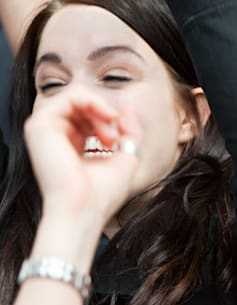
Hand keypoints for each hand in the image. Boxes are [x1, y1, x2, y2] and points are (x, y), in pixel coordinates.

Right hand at [23, 89, 140, 223]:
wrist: (83, 210)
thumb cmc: (102, 193)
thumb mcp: (126, 155)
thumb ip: (129, 129)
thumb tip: (125, 104)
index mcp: (71, 143)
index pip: (92, 115)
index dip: (112, 120)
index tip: (122, 140)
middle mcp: (56, 135)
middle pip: (85, 103)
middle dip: (107, 114)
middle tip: (115, 138)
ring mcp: (45, 129)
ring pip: (78, 96)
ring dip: (102, 110)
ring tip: (109, 135)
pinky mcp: (39, 125)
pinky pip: (70, 95)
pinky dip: (93, 102)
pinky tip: (105, 119)